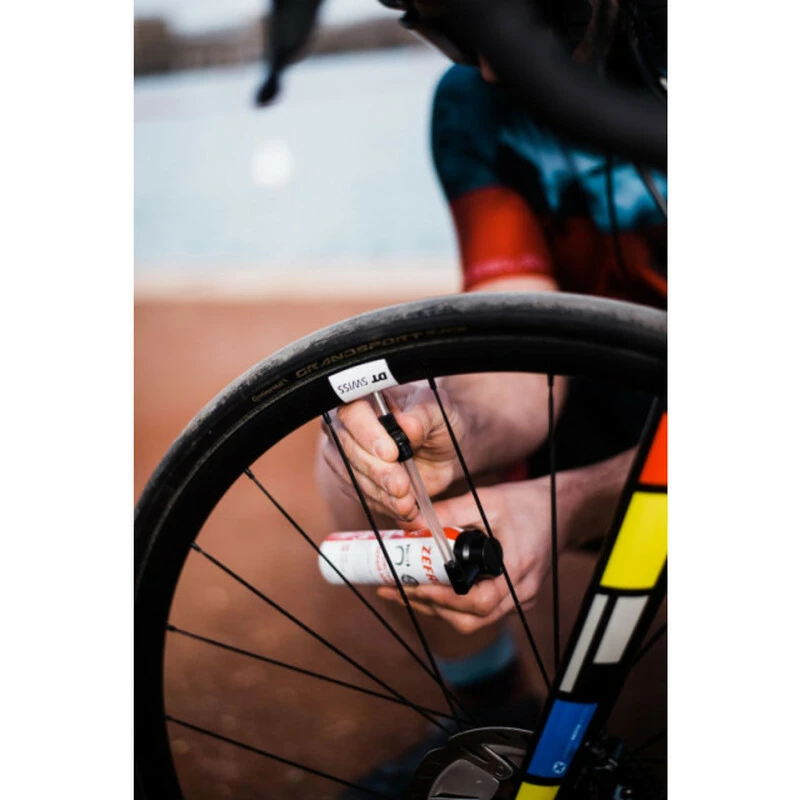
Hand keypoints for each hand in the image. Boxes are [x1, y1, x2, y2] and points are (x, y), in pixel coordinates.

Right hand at [318, 382, 468, 527]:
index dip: (367, 434)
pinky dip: (383, 504)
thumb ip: (424, 414)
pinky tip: (403, 507)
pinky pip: (360, 495)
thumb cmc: (437, 421)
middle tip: (402, 485)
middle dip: (376, 471)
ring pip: (351, 476)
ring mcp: (348, 454)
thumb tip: (408, 425)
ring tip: (407, 501)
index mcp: (368, 398)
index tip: (391, 453)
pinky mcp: (353, 479)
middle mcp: (350, 425)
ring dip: (380, 493)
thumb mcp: (439, 410)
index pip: (353, 412)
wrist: (443, 449)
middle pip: (347, 448)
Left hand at [377, 479, 558, 633]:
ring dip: (436, 607)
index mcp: (517, 571)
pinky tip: (428, 587)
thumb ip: (449, 510)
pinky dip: (451, 603)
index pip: (479, 602)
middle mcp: (519, 593)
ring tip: (403, 590)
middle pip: (471, 618)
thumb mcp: (486, 499)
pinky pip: (478, 611)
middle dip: (429, 606)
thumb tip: (410, 520)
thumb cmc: (526, 504)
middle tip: (395, 590)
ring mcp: (517, 599)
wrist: (559, 510)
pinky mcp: (511, 598)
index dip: (443, 600)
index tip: (414, 587)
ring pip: (472, 619)